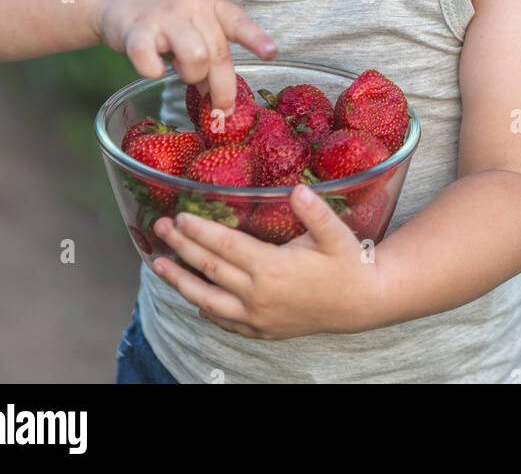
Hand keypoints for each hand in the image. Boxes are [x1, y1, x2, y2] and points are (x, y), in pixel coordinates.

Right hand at [94, 0, 276, 112]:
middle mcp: (191, 6)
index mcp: (210, 3)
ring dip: (190, 75)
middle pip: (218, 53)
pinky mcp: (136, 30)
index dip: (256, 39)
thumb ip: (209, 51)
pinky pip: (151, 63)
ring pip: (195, 58)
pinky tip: (151, 66)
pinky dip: (153, 72)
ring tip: (178, 70)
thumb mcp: (193, 23)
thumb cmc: (163, 15)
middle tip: (221, 110)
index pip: (238, 21)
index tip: (271, 53)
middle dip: (223, 88)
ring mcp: (164, 16)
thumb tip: (219, 96)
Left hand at [150, 185, 386, 339]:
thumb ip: (316, 212)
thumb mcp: (336, 234)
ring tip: (158, 265)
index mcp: (273, 269)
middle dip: (181, 248)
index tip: (180, 216)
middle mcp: (259, 296)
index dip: (200, 231)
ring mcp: (258, 317)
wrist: (362, 304)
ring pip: (208, 300)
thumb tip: (298, 190)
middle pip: (210, 270)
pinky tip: (193, 299)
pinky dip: (205, 308)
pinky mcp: (262, 330)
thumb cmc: (348, 264)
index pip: (226, 247)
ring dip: (181, 281)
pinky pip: (225, 321)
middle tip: (159, 229)